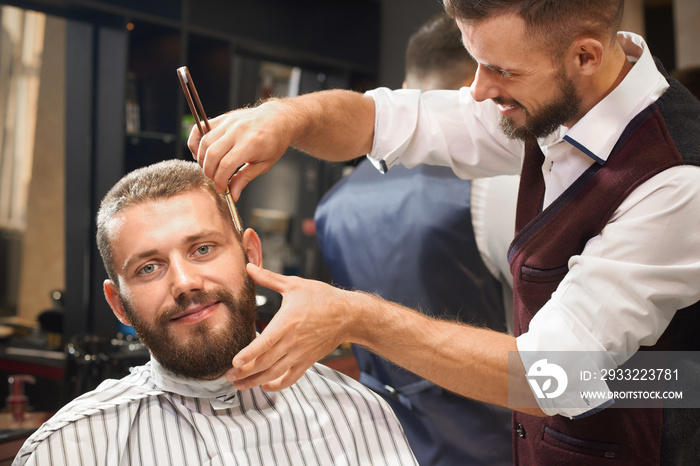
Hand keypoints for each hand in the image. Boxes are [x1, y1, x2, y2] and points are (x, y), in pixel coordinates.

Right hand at [187, 101, 291, 198]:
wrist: (278, 119)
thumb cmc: (274, 141)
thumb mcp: (264, 164)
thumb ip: (245, 178)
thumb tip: (233, 195)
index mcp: (250, 144)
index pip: (226, 165)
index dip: (220, 180)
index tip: (222, 188)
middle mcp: (237, 131)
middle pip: (212, 155)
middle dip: (210, 172)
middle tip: (216, 180)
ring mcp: (228, 123)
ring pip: (204, 143)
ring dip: (202, 160)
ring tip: (210, 168)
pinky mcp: (222, 118)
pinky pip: (200, 128)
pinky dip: (195, 142)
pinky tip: (199, 153)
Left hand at [227, 263, 356, 390]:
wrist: (348, 314)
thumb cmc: (322, 297)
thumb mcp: (295, 284)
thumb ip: (269, 278)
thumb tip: (249, 267)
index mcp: (287, 322)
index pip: (265, 343)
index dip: (249, 355)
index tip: (234, 362)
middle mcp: (293, 342)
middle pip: (265, 362)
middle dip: (244, 372)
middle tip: (228, 376)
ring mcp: (301, 353)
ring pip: (275, 373)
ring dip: (255, 381)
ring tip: (239, 385)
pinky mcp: (308, 360)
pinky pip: (291, 378)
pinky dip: (277, 385)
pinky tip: (265, 385)